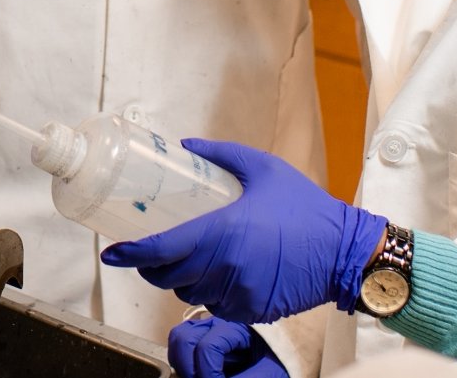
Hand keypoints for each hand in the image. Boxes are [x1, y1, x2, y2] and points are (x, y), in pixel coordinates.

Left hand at [101, 138, 386, 323]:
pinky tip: (218, 275)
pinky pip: (216, 306)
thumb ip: (221, 155)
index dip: (130, 254)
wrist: (345, 251)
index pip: (160, 250)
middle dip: (152, 267)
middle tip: (149, 251)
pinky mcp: (251, 310)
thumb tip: (185, 147)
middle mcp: (224, 267)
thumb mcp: (264, 169)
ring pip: (189, 293)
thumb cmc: (305, 209)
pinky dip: (209, 293)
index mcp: (222, 232)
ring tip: (187, 259)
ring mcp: (237, 293)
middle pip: (167, 277)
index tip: (112, 252)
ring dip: (181, 280)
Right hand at [169, 318, 286, 377]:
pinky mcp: (201, 336)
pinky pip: (180, 343)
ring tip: (196, 377)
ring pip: (177, 338)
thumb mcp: (270, 372)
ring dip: (181, 362)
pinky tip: (196, 372)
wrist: (282, 355)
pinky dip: (181, 360)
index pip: (207, 348)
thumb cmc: (278, 360)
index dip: (208, 373)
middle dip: (188, 367)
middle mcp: (216, 322)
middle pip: (183, 338)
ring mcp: (206, 327)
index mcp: (237, 327)